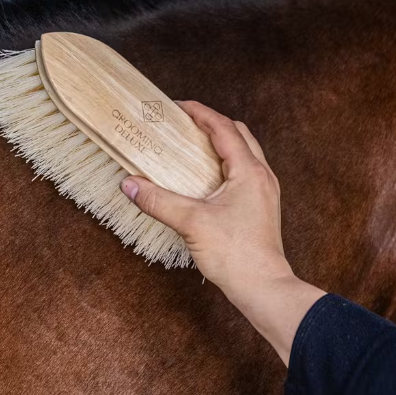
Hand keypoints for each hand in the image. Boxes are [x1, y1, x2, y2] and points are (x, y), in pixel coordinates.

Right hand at [120, 100, 292, 301]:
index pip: (224, 128)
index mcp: (249, 171)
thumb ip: (158, 200)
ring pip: (245, 153)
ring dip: (221, 143)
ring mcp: (265, 192)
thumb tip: (130, 184)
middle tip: (185, 122)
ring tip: (194, 145)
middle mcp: (262, 176)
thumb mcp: (191, 223)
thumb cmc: (236, 256)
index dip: (200, 113)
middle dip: (212, 123)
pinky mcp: (262, 207)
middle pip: (239, 134)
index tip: (178, 106)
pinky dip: (226, 163)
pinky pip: (245, 172)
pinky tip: (207, 177)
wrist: (264, 288)